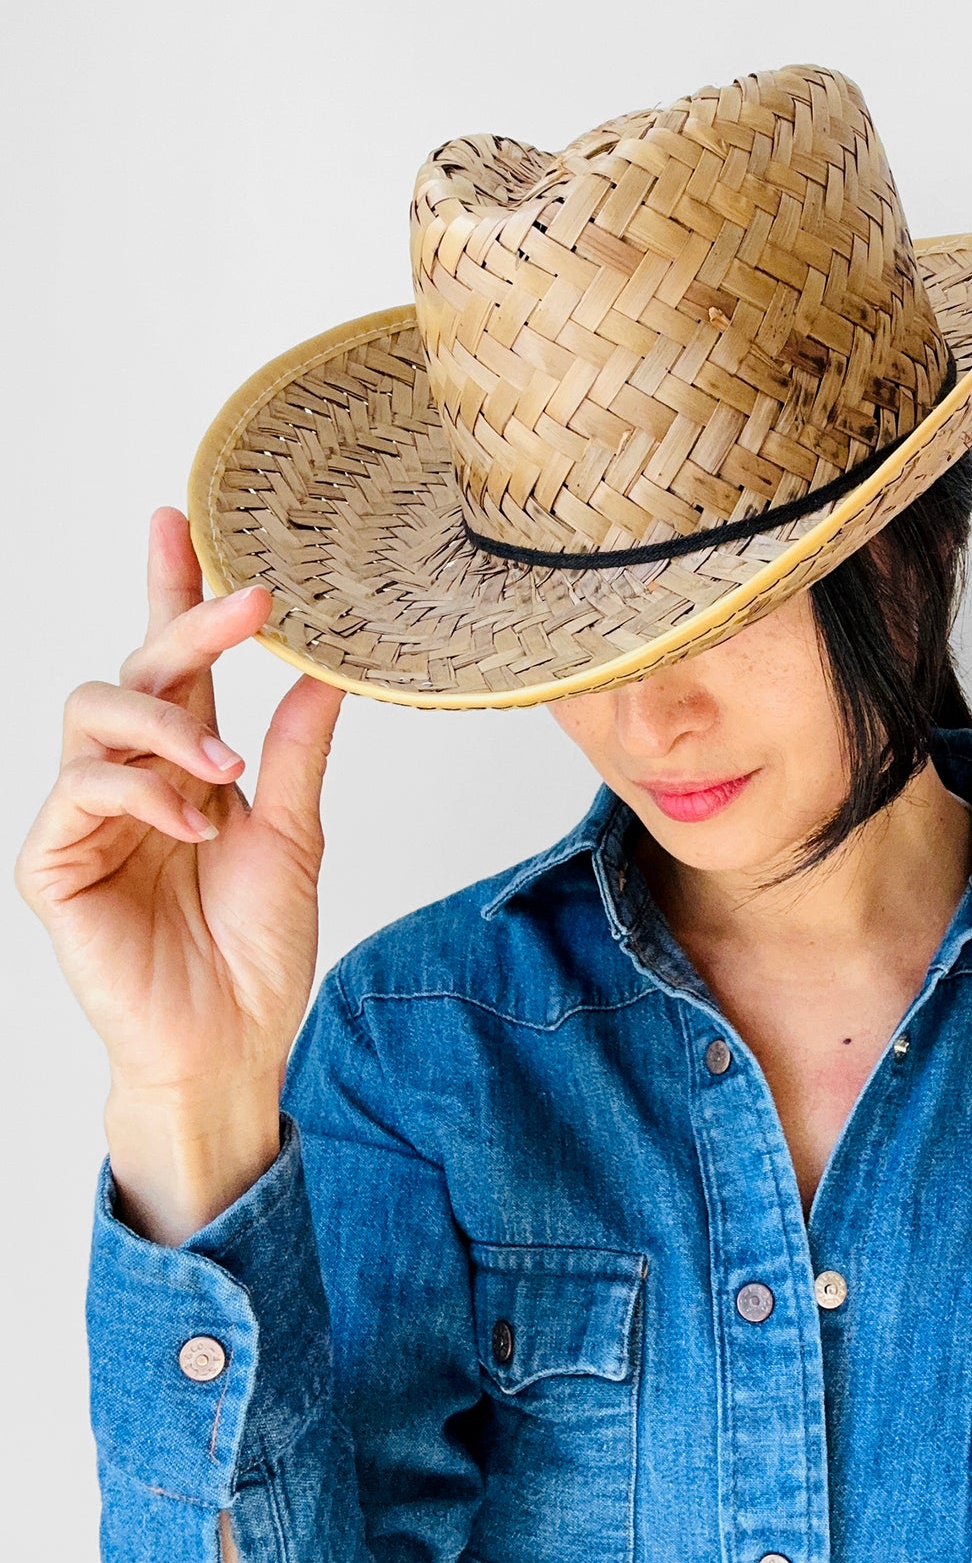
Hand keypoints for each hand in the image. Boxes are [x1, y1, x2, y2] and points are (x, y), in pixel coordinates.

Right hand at [14, 507, 344, 1238]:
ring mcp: (87, 818)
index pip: (174, 664)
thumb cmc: (256, 952)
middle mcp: (133, 779)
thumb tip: (327, 674)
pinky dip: (142, 795)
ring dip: (166, 722)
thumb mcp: (293, 837)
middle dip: (188, 626)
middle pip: (135, 669)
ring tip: (223, 766)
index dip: (171, 592)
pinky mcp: (53, 862)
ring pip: (92, 714)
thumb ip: (295, 755)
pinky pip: (80, 793)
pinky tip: (194, 824)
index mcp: (187, 766)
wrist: (231, 1042)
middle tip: (252, 601)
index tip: (180, 521)